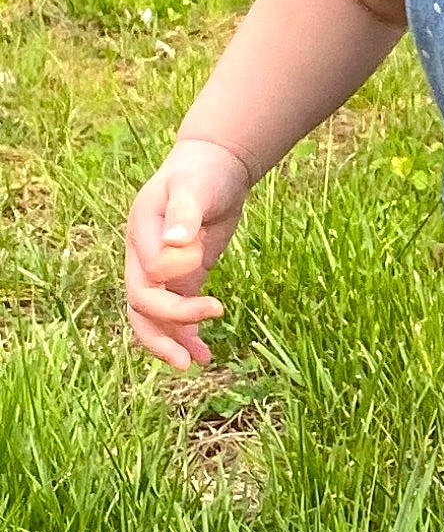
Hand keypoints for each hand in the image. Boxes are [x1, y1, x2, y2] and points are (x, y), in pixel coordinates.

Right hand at [124, 139, 252, 369]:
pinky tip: (204, 353)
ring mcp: (161, 270)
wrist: (215, 167)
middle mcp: (144, 256)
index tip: (202, 260)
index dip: (175, 278)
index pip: (148, 274)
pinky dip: (187, 334)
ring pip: (152, 316)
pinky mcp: (183, 278)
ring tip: (194, 363)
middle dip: (162, 332)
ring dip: (170, 341)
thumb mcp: (194, 187)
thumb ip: (186, 213)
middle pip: (141, 304)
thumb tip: (177, 243)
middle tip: (188, 359)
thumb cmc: (202, 173)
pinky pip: (176, 314)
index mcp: (141, 234)